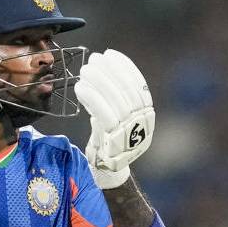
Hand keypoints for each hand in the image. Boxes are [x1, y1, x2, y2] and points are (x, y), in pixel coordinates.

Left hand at [74, 49, 154, 188]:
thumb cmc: (109, 141)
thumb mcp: (116, 118)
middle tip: (92, 60)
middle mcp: (143, 123)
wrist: (109, 172)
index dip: (124, 67)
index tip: (109, 54)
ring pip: (115, 101)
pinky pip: (103, 115)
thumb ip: (115, 100)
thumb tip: (104, 74)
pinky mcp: (114, 142)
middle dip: (108, 71)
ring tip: (84, 71)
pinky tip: (80, 88)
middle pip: (126, 90)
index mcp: (147, 114)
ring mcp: (130, 133)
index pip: (137, 85)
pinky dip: (92, 98)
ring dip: (98, 82)